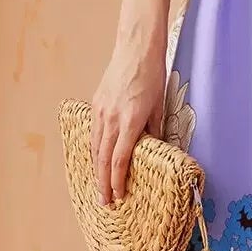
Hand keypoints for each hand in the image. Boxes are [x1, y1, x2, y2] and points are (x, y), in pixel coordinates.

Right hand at [89, 47, 166, 205]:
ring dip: (96, 169)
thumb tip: (154, 149)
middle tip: (104, 202)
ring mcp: (100, 110)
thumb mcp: (159, 105)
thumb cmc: (152, 74)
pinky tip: (96, 159)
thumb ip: (154, 130)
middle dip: (103, 183)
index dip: (118, 181)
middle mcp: (111, 118)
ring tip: (99, 186)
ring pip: (94, 147)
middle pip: (103, 159)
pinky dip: (93, 150)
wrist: (136, 48)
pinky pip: (92, 133)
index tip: (118, 195)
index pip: (120, 159)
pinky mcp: (96, 103)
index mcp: (129, 121)